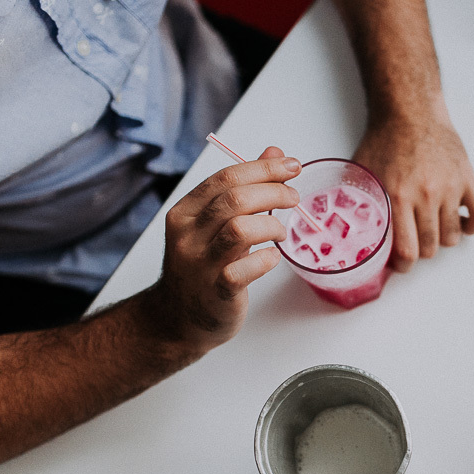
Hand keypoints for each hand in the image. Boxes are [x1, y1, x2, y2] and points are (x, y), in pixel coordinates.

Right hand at [143, 147, 295, 353]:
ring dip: (272, 225)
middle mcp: (188, 235)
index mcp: (185, 213)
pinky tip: (272, 258)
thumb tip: (274, 154)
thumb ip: (243, 190)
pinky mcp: (217, 292)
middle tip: (294, 198)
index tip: (292, 166)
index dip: (263, 168)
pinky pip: (245, 270)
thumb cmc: (203, 267)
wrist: (178, 319)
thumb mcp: (213, 225)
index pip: (225, 178)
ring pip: (240, 229)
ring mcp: (200, 264)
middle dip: (274, 192)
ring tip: (281, 232)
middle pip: (235, 199)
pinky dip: (267, 260)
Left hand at [352, 111, 473, 271]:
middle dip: (420, 252)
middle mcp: (426, 195)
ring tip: (433, 229)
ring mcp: (450, 188)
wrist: (410, 111)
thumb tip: (350, 231)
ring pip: (453, 236)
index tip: (400, 264)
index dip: (403, 266)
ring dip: (442, 239)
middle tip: (414, 245)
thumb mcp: (363, 174)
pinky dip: (472, 225)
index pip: (407, 251)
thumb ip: (361, 204)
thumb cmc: (385, 140)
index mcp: (398, 196)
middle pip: (430, 248)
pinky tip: (460, 221)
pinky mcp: (467, 179)